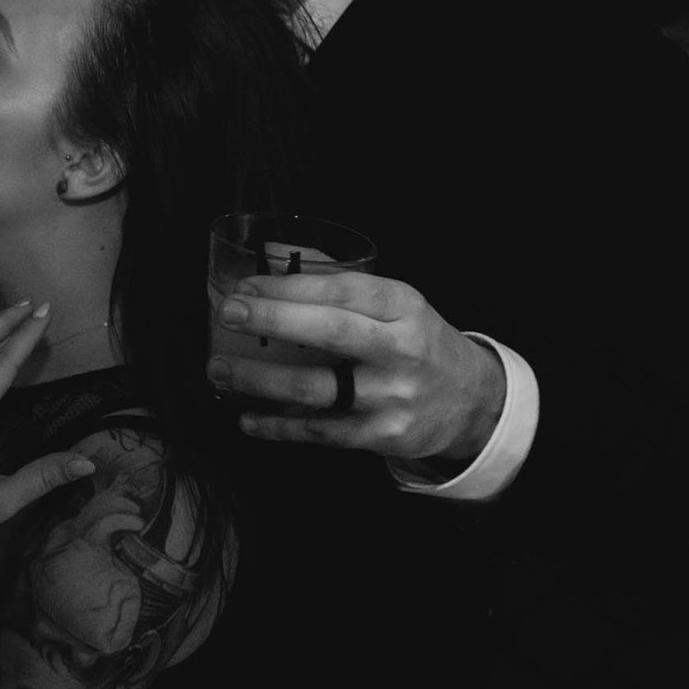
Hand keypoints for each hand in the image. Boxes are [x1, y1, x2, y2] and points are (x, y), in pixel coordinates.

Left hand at [209, 272, 504, 462]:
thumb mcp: (392, 302)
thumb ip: (334, 277)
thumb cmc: (414, 341)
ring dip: (261, 381)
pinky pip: (321, 432)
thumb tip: (273, 252)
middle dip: (274, 320)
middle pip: (332, 333)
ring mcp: (392, 396)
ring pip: (318, 389)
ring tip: (220, 371)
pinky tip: (248, 418)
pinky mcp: (383, 436)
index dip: (288, 287)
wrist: (469, 400)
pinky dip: (278, 426)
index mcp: (403, 306)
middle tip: (228, 315)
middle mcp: (401, 349)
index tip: (245, 287)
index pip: (341, 290)